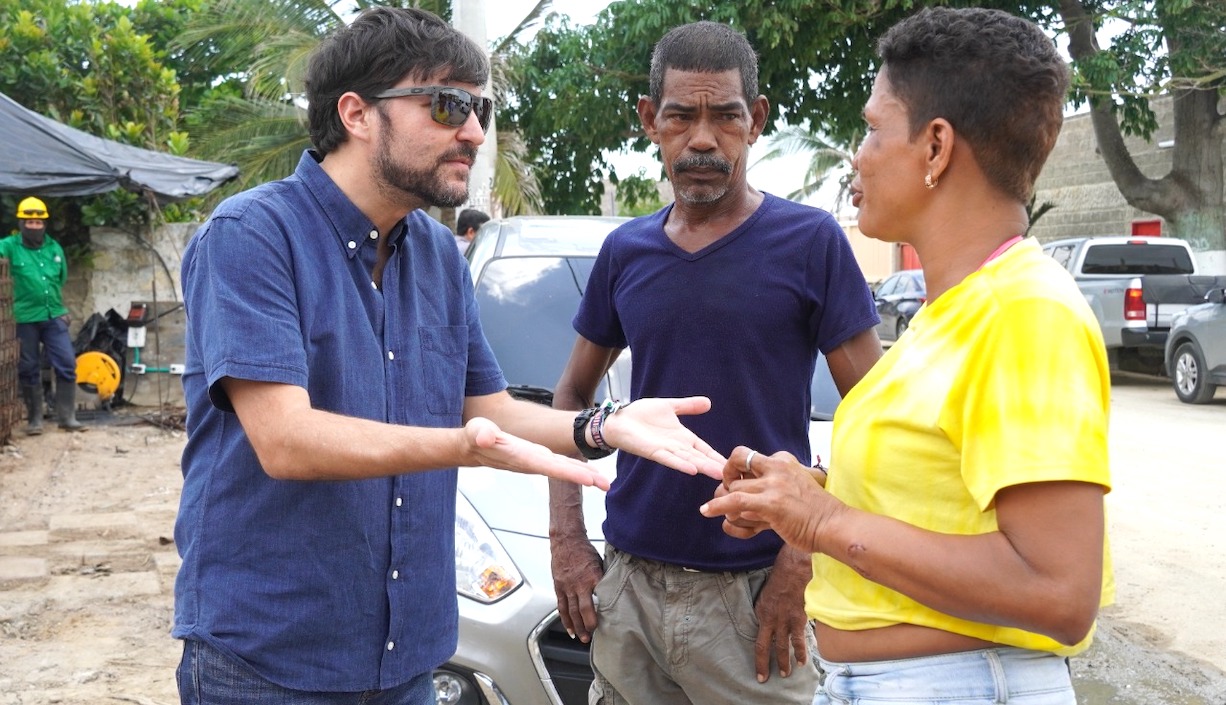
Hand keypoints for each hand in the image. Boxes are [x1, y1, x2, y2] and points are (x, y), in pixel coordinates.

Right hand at [465, 417, 609, 489]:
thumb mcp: (477, 431)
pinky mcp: (538, 458)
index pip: (549, 467)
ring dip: (585, 476)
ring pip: (564, 469)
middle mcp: (532, 463)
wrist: (472, 447)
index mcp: (522, 458)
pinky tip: (590, 473)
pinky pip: (561, 465)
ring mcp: (536, 462)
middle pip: (562, 472)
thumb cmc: (476, 437)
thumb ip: (481, 433)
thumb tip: (485, 436)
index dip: (569, 472)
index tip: (588, 479)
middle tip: (607, 485)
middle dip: (584, 478)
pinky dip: (576, 468)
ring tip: (605, 483)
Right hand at [550, 533, 603, 642]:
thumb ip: (603, 579)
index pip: (599, 600)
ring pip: (571, 612)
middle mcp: (579, 584)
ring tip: (581, 638)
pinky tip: (569, 629)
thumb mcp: (600, 563)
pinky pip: (561, 607)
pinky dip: (565, 620)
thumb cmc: (584, 550)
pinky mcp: (559, 587)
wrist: (566, 540)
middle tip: (591, 636)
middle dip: (588, 626)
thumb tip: (613, 592)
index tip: (607, 623)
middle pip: (583, 610)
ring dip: (576, 627)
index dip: (602, 613)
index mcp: (592, 577)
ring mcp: (567, 586)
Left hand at [599, 397, 725, 478]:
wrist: (619, 418)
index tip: (732, 463)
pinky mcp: (653, 452)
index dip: (716, 455)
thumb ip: (688, 406)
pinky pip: (669, 459)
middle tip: (731, 476)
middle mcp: (676, 446)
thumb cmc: (641, 414)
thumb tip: (708, 402)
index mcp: (682, 437)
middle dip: (714, 465)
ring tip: (718, 474)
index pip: (704, 448)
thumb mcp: (669, 407)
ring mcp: (665, 450)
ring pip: (688, 460)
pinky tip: (692, 469)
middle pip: (699, 457)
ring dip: (703, 467)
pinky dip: (681, 464)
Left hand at [702, 447, 841, 553]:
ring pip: (733, 488)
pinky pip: (734, 501)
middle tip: (727, 497)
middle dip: (726, 484)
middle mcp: (777, 467)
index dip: (735, 470)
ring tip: (729, 516)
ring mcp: (774, 484)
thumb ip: (769, 489)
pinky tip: (707, 511)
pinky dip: (717, 506)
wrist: (834, 526)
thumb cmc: (815, 514)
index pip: (747, 457)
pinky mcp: (770, 503)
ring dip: (726, 505)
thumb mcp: (793, 489)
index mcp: (783, 461)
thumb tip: (740, 503)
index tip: (734, 482)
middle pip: (735, 468)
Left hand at [753, 546, 812, 681]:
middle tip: (765, 678)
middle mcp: (770, 619)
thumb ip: (768, 608)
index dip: (757, 657)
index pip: (758, 639)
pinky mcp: (798, 618)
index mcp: (761, 612)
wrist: (795, 567)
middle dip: (765, 664)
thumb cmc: (781, 575)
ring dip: (784, 661)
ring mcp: (784, 620)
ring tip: (785, 673)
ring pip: (782, 646)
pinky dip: (801, 652)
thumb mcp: (767, 592)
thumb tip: (770, 618)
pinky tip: (802, 662)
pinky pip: (799, 639)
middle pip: (766, 647)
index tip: (758, 669)